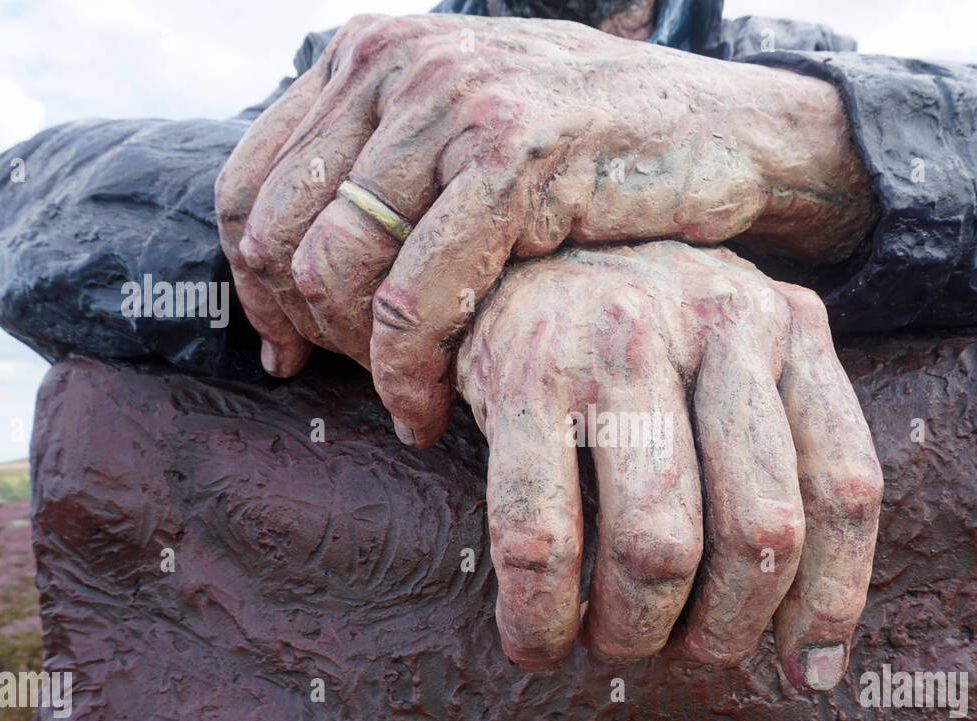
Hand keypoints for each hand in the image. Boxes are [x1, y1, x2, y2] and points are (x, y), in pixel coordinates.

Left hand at [215, 14, 875, 446]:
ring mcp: (454, 105)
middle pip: (275, 236)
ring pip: (331, 268)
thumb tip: (289, 271)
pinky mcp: (512, 159)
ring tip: (404, 399)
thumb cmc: (595, 153)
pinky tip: (430, 410)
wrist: (726, 130)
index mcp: (371, 55)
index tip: (292, 352)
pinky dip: (407, 371)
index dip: (255, 289)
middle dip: (306, 332)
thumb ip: (384, 176)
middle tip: (357, 384)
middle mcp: (398, 67)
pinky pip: (412, 295)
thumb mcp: (470, 137)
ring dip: (356, 360)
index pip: (250, 189)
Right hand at [456, 241, 882, 691]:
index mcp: (788, 326)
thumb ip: (781, 467)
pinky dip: (539, 619)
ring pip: (657, 546)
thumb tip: (812, 652)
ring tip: (613, 641)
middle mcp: (716, 322)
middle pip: (758, 530)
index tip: (805, 671)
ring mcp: (618, 345)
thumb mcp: (734, 364)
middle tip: (688, 652)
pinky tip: (535, 640)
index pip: (843, 485)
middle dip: (725, 629)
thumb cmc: (642, 337)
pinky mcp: (523, 374)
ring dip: (634, 630)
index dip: (831, 599)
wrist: (514, 243)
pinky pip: (541, 540)